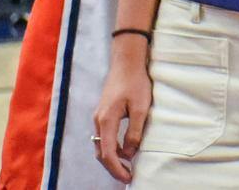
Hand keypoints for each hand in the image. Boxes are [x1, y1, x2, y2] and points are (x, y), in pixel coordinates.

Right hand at [92, 49, 152, 181]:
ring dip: (112, 158)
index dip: (116, 168)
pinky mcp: (103, 114)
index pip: (107, 153)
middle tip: (128, 176)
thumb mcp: (140, 107)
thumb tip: (129, 153)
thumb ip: (134, 131)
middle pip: (101, 152)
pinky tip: (123, 151)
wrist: (127, 62)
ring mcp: (98, 117)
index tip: (128, 177)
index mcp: (106, 120)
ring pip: (101, 145)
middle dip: (113, 167)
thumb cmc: (136, 82)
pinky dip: (111, 148)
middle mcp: (98, 121)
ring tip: (127, 167)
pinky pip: (103, 137)